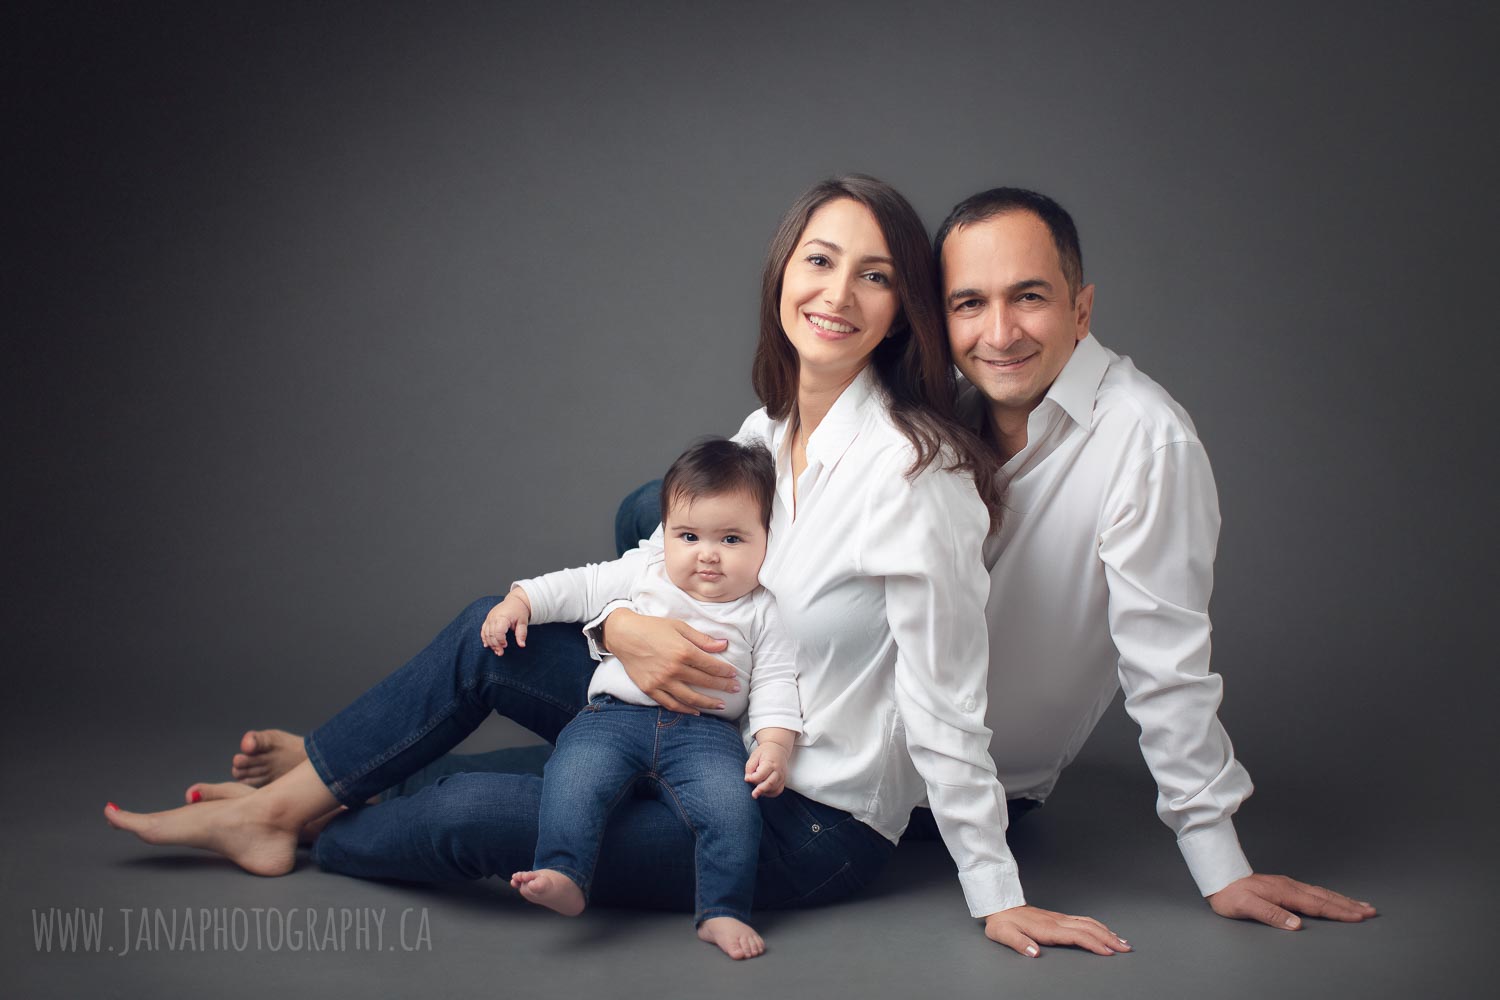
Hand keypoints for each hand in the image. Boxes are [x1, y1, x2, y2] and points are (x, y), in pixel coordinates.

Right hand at [480, 591, 530, 655]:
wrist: (515, 601)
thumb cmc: (519, 611)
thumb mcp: (523, 622)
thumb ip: (522, 634)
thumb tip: (522, 645)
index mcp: (502, 617)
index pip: (498, 632)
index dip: (500, 641)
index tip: (506, 646)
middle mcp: (493, 617)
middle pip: (491, 634)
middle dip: (495, 645)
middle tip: (500, 653)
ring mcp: (489, 618)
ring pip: (485, 633)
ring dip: (490, 643)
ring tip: (496, 651)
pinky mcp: (488, 619)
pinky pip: (483, 630)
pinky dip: (484, 638)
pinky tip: (487, 645)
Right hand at [601, 608, 737, 713]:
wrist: (623, 634)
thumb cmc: (652, 627)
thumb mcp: (679, 627)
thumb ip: (702, 639)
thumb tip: (724, 644)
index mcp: (683, 651)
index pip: (711, 665)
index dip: (725, 671)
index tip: (734, 674)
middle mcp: (674, 669)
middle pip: (704, 682)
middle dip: (722, 686)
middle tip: (735, 689)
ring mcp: (661, 681)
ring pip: (690, 698)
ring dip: (708, 703)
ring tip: (721, 705)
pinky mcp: (650, 689)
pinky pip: (671, 704)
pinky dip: (685, 709)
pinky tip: (696, 711)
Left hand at [744, 736, 791, 798]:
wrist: (778, 748)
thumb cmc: (765, 752)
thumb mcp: (754, 756)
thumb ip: (750, 767)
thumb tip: (748, 779)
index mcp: (770, 763)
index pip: (761, 774)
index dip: (752, 778)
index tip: (747, 778)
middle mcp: (778, 770)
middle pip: (770, 783)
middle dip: (760, 790)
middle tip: (753, 794)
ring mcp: (782, 776)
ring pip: (774, 789)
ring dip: (765, 791)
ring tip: (757, 790)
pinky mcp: (783, 780)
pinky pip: (778, 790)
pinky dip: (771, 793)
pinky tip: (764, 791)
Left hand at [983, 905, 1130, 957]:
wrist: (1000, 906)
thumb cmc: (1002, 922)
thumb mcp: (1004, 934)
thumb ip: (1019, 944)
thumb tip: (1034, 953)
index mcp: (1048, 928)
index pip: (1077, 936)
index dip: (1094, 943)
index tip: (1108, 952)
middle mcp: (1057, 922)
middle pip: (1089, 928)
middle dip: (1109, 938)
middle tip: (1126, 948)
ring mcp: (1059, 918)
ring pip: (1088, 923)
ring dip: (1107, 932)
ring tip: (1122, 941)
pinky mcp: (1059, 918)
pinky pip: (1083, 921)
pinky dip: (1098, 926)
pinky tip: (1105, 931)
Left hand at [1208, 873, 1376, 928]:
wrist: (1219, 878)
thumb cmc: (1230, 895)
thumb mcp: (1247, 907)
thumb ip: (1271, 914)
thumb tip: (1296, 924)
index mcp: (1285, 893)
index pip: (1318, 905)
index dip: (1339, 912)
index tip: (1359, 916)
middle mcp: (1290, 887)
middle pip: (1325, 897)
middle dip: (1349, 905)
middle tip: (1370, 911)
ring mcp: (1288, 885)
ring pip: (1321, 893)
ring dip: (1342, 899)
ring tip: (1360, 904)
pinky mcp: (1284, 886)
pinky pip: (1313, 891)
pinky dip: (1328, 895)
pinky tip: (1332, 898)